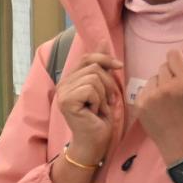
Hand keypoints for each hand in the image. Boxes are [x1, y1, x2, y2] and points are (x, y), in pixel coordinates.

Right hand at [55, 50, 122, 164]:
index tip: (119, 67)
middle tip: (107, 102)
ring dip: (104, 95)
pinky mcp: (67, 100)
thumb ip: (101, 65)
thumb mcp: (104, 87)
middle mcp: (63, 84)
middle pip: (94, 67)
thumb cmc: (99, 118)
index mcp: (70, 79)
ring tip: (100, 109)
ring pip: (94, 78)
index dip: (105, 58)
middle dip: (108, 84)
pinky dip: (99, 102)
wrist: (94, 142)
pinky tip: (94, 113)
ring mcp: (63, 92)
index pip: (87, 57)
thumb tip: (104, 40)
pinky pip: (91, 89)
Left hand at [128, 49, 182, 162]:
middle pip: (162, 66)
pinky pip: (143, 89)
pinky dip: (149, 96)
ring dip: (158, 86)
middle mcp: (168, 87)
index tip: (179, 76)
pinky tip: (157, 109)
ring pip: (152, 78)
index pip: (173, 55)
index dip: (176, 64)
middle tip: (175, 95)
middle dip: (168, 77)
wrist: (182, 144)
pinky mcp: (140, 105)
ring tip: (166, 103)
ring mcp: (152, 96)